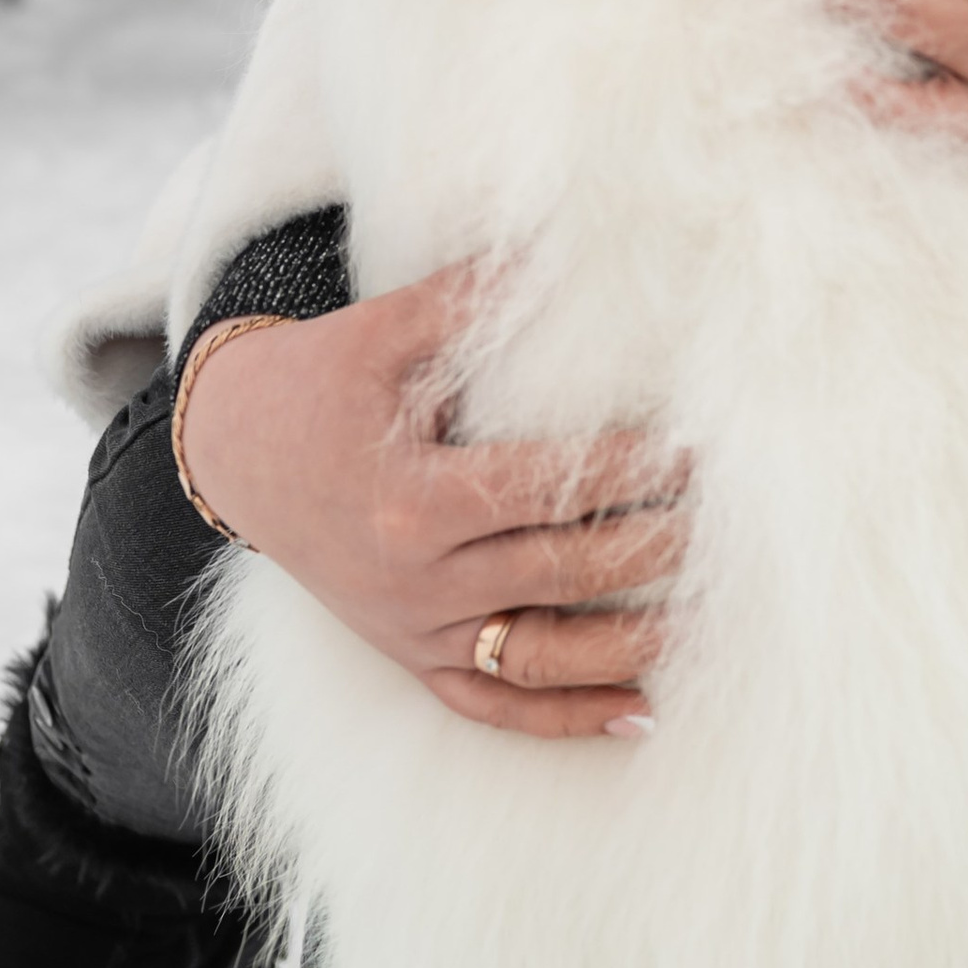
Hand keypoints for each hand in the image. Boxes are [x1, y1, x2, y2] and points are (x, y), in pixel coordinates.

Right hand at [177, 270, 689, 741]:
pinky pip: (494, 702)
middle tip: (730, 523)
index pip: (541, 490)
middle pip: (558, 571)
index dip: (624, 470)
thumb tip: (558, 250)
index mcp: (412, 498)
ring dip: (629, 646)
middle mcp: (416, 580)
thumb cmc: (319, 381)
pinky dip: (565, 717)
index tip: (695, 450)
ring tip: (710, 622)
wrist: (237, 454)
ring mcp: (414, 630)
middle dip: (650, 547)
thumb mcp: (380, 331)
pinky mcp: (412, 658)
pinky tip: (641, 714)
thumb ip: (466, 300)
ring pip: (540, 656)